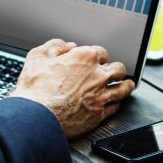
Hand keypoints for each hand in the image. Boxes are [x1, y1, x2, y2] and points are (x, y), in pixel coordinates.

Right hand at [11, 39, 134, 137]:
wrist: (36, 117)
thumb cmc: (35, 89)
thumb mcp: (38, 57)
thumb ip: (55, 46)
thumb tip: (67, 45)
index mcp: (85, 58)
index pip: (101, 52)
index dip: (98, 56)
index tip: (96, 60)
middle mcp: (98, 75)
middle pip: (118, 69)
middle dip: (116, 69)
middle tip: (115, 72)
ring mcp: (101, 95)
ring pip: (123, 88)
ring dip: (126, 85)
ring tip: (127, 85)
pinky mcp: (100, 113)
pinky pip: (116, 106)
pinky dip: (117, 103)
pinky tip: (116, 102)